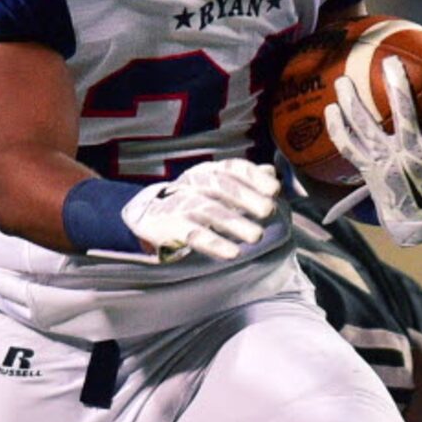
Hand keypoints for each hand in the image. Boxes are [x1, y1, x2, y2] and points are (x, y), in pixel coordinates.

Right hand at [120, 159, 280, 261]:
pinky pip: (193, 235)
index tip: (274, 189)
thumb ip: (244, 182)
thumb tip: (271, 171)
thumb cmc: (192, 202)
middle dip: (247, 198)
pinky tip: (232, 253)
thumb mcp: (217, 188)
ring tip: (256, 237)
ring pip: (209, 211)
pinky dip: (214, 243)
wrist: (147, 216)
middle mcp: (193, 184)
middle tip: (269, 210)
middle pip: (221, 186)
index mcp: (208, 172)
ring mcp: (180, 205)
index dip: (253, 177)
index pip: (232, 168)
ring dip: (234, 223)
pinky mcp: (170, 227)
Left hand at [322, 55, 421, 245]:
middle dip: (397, 84)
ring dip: (352, 103)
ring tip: (342, 80)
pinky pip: (349, 148)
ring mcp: (387, 163)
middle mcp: (411, 154)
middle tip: (389, 60)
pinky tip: (330, 110)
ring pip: (366, 128)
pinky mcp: (369, 171)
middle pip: (403, 114)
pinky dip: (337, 129)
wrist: (418, 221)